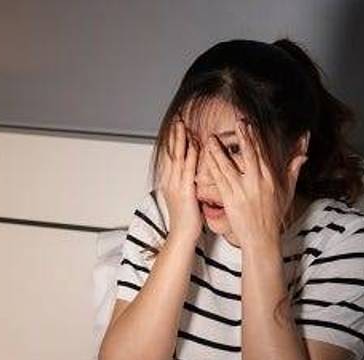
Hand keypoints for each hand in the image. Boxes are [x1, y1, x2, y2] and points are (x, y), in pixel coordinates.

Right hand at [156, 116, 202, 242]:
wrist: (182, 235)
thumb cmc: (186, 220)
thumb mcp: (185, 197)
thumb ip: (187, 183)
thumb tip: (192, 174)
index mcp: (170, 182)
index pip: (170, 156)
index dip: (173, 141)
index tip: (176, 127)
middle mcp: (170, 182)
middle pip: (171, 153)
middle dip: (174, 136)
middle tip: (178, 119)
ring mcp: (176, 186)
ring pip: (177, 158)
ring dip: (180, 141)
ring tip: (183, 126)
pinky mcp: (185, 192)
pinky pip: (188, 170)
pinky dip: (190, 157)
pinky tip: (193, 146)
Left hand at [204, 118, 306, 251]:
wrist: (261, 237)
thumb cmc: (273, 216)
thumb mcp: (287, 192)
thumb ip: (293, 171)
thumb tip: (303, 155)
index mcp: (270, 178)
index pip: (261, 153)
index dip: (254, 137)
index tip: (248, 124)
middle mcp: (256, 182)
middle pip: (248, 154)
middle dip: (242, 137)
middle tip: (236, 122)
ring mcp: (242, 190)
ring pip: (228, 165)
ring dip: (219, 151)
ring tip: (211, 139)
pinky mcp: (230, 199)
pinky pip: (219, 179)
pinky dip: (212, 167)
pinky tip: (206, 159)